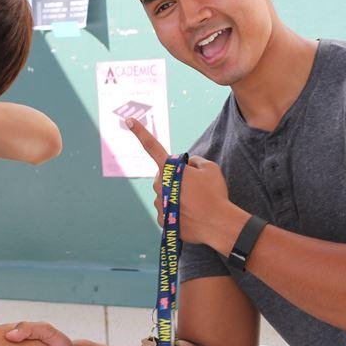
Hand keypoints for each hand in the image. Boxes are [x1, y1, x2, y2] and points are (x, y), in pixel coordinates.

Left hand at [125, 118, 247, 249]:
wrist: (218, 224)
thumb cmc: (214, 194)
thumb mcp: (210, 168)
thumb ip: (195, 162)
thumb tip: (187, 166)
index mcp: (169, 169)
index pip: (152, 146)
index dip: (140, 132)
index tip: (128, 120)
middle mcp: (159, 185)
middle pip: (165, 176)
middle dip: (177, 178)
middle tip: (196, 188)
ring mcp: (158, 203)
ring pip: (166, 195)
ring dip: (178, 196)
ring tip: (197, 203)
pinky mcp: (161, 219)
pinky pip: (168, 210)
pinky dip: (178, 212)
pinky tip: (191, 215)